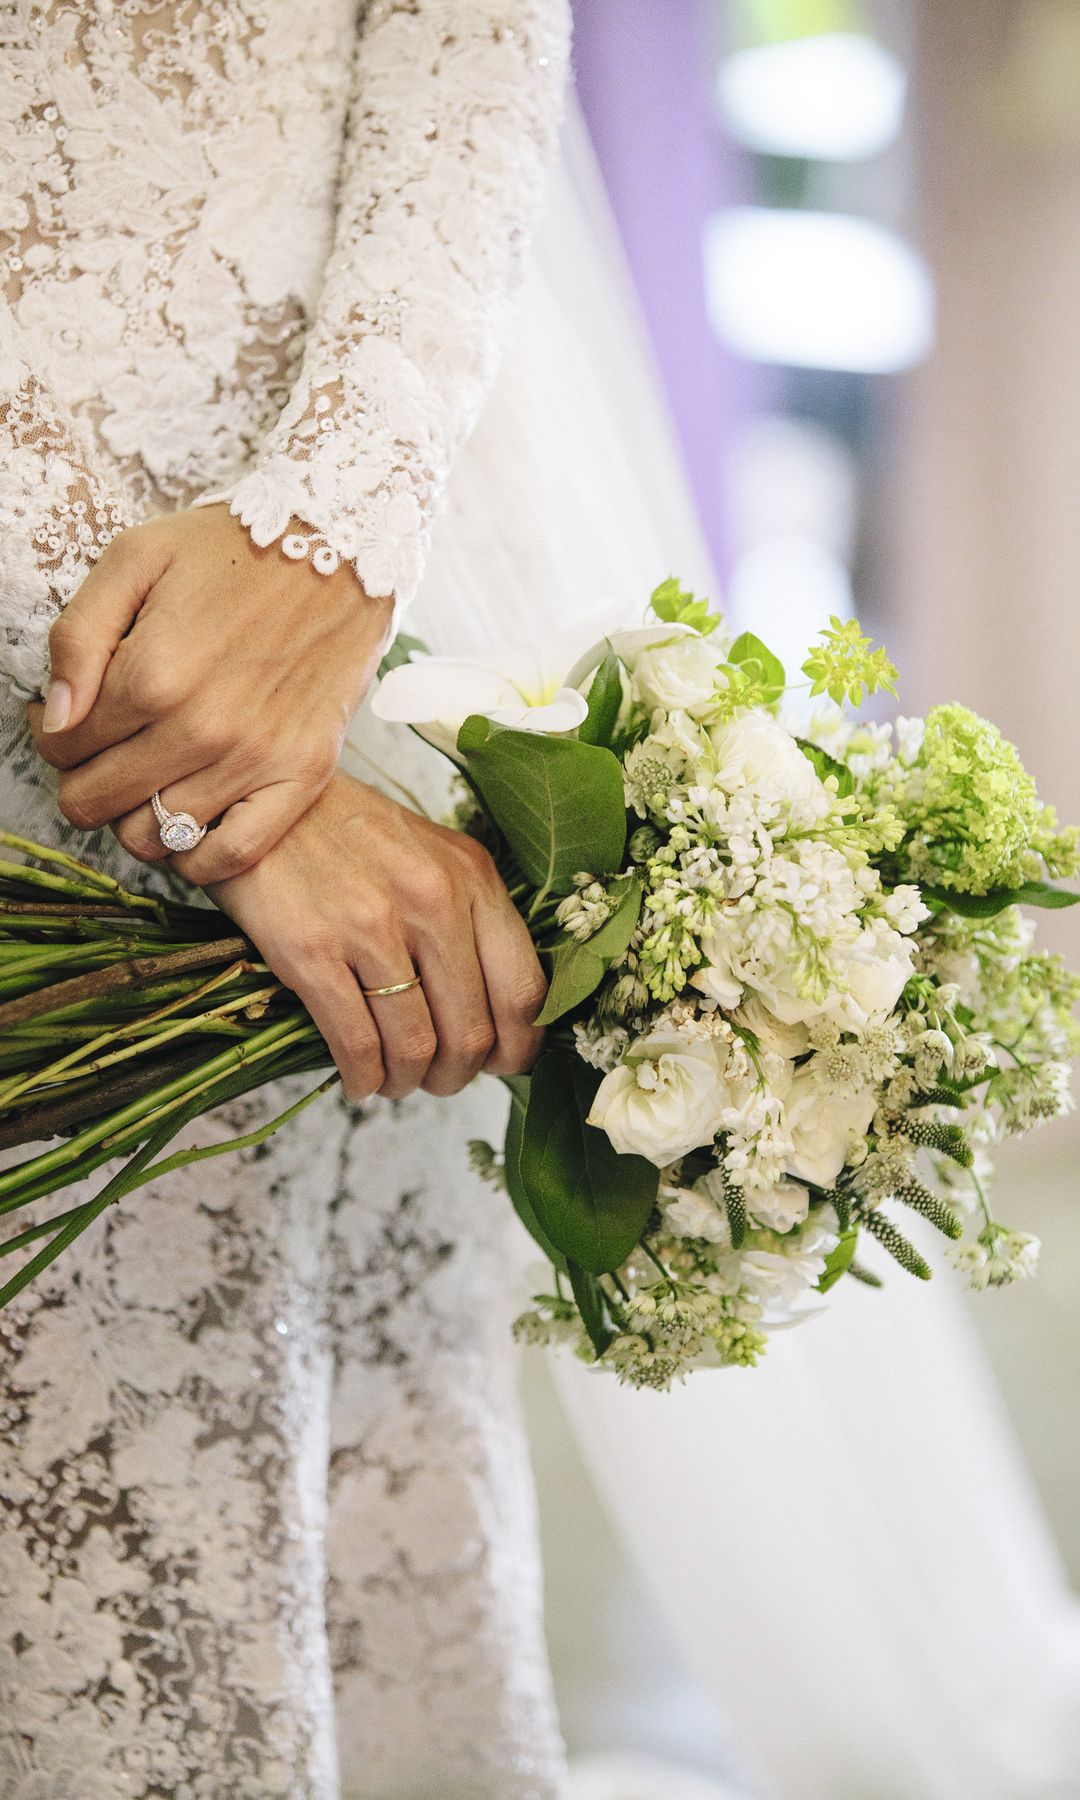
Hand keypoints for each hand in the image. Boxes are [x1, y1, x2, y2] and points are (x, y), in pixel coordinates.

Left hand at [28, 505, 393, 882]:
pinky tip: (186, 832)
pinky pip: (235, 855)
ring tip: (144, 784)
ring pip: (154, 836)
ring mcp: (256, 759)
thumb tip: (55, 717)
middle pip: (98, 800)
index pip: (63, 744)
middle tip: (100, 755)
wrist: (342, 548)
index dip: (53, 735)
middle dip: (82, 781)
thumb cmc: (231, 549)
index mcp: (153, 673)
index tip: (71, 720)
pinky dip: (198, 861)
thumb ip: (79, 636)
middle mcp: (202, 728)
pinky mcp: (302, 775)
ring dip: (132, 820)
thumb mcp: (135, 559)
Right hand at [209, 773, 546, 1100]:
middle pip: (472, 1031)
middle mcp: (433, 901)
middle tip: (439, 1080)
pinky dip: (363, 1079)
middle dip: (458, 1075)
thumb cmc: (351, 833)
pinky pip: (357, 1044)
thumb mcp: (433, 854)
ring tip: (395, 1082)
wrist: (263, 797)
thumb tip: (497, 1009)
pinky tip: (359, 1081)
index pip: (524, 989)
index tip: (501, 1064)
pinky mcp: (312, 950)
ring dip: (408, 1082)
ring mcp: (372, 926)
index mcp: (473, 878)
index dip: (518, 1047)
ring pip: (416, 1046)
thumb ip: (471, 916)